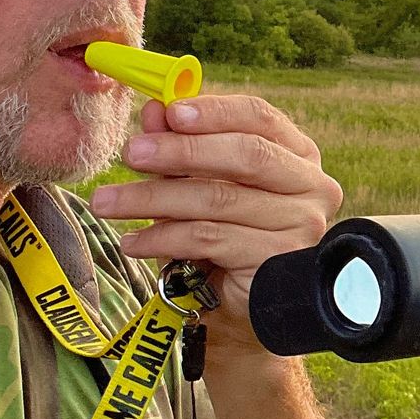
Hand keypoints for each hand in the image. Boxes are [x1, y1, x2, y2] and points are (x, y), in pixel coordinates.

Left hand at [88, 94, 341, 354]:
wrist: (236, 308)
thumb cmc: (222, 235)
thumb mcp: (197, 183)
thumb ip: (181, 144)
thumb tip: (153, 110)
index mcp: (298, 155)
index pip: (260, 118)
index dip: (214, 111)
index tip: (169, 112)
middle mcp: (310, 186)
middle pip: (245, 155)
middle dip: (180, 151)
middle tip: (131, 154)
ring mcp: (300, 225)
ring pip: (218, 199)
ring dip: (154, 199)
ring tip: (108, 202)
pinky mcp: (276, 261)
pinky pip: (210, 239)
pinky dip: (163, 238)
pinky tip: (133, 241)